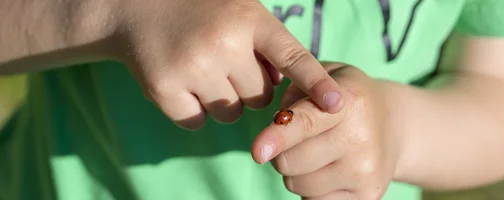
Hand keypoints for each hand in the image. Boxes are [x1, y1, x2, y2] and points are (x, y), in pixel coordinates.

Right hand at [114, 0, 343, 128]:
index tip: (337, 105)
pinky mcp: (163, 88)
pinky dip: (193, 110)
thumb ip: (268, 45)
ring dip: (223, 101)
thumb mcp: (241, 11)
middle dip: (249, 87)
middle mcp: (223, 42)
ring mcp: (192, 66)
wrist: (133, 6)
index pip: (292, 57)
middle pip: (260, 97)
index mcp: (249, 18)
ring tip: (203, 68)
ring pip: (231, 114)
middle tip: (226, 60)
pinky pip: (197, 122)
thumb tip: (285, 87)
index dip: (316, 83)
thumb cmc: (200, 10)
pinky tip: (182, 81)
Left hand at [252, 63, 400, 198]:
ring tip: (321, 153)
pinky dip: (312, 190)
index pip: (305, 123)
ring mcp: (365, 172)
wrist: (396, 125)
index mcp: (349, 103)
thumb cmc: (347, 98)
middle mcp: (360, 139)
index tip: (258, 151)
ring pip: (297, 184)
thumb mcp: (326, 76)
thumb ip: (295, 91)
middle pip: (289, 161)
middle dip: (284, 151)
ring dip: (298, 172)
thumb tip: (273, 133)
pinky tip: (331, 171)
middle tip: (303, 138)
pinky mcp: (367, 197)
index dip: (278, 137)